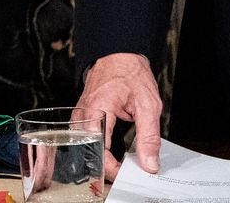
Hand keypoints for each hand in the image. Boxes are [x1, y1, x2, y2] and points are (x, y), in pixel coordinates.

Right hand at [76, 53, 162, 180]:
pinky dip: (101, 151)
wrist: (119, 55)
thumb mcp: (147, 104)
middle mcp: (83, 115)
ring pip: (86, 149)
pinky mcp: (83, 118)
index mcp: (97, 110)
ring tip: (121, 166)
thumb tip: (149, 163)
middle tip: (126, 172)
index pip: (98, 150)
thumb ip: (148, 136)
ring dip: (103, 160)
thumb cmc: (130, 73)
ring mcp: (80, 117)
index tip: (127, 173)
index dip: (112, 168)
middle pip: (89, 153)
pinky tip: (114, 155)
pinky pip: (88, 141)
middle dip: (107, 168)